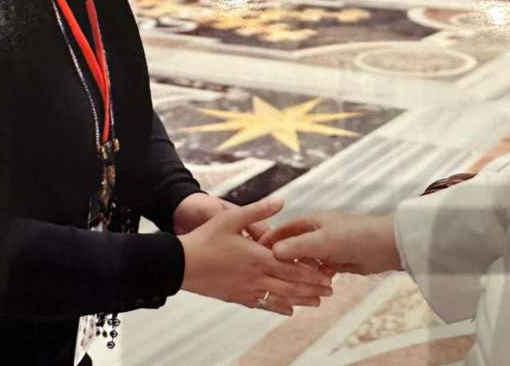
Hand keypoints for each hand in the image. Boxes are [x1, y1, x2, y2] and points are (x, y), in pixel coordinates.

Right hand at [179, 197, 333, 315]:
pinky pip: (261, 304)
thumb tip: (281, 200)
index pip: (291, 268)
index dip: (311, 273)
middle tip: (330, 290)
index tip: (328, 274)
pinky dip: (277, 307)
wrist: (180, 265)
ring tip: (316, 302)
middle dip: (311, 289)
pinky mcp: (236, 297)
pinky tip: (287, 310)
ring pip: (278, 298)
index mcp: (257, 257)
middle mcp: (255, 276)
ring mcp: (246, 289)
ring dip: (299, 300)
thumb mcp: (231, 218)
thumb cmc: (205, 239)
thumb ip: (258, 210)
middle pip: (289, 286)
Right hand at [260, 210, 401, 275]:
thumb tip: (273, 252)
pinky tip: (302, 291)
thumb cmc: (354, 236)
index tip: (253, 255)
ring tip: (280, 287)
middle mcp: (315, 233)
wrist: (385, 246)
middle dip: (280, 262)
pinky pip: (316, 272)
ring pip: (303, 263)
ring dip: (295, 274)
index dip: (268, 243)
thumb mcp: (323, 240)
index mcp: (310, 221)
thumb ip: (298, 246)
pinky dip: (310, 280)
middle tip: (263, 276)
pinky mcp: (334, 261)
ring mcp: (325, 247)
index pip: (282, 231)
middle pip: (291, 249)